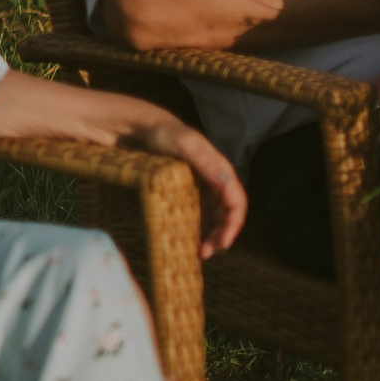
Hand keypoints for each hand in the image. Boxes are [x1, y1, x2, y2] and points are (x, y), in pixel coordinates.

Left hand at [119, 115, 246, 258]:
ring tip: (199, 250)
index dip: (233, 225)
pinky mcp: (187, 188)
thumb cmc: (165, 134)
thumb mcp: (187, 146)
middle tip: (206, 252)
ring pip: (214, 215)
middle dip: (221, 235)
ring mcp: (201, 185)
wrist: (142, 127)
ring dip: (210, 234)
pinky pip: (199, 211)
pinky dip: (198, 226)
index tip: (222, 243)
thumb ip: (207, 164)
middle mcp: (215, 179)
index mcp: (221, 170)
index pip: (237, 202)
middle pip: (227, 213)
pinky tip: (189, 236)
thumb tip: (227, 182)